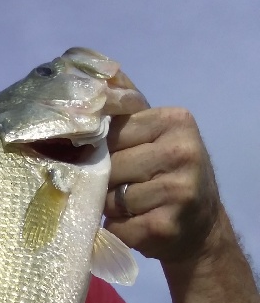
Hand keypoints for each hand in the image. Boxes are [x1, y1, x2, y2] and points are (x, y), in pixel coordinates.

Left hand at [103, 107, 221, 262]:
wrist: (201, 224)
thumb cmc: (169, 173)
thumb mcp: (156, 133)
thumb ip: (128, 107)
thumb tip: (101, 73)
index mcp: (175, 121)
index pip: (113, 132)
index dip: (103, 150)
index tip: (113, 158)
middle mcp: (182, 151)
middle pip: (110, 165)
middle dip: (106, 180)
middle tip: (124, 186)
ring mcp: (178, 190)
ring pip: (111, 198)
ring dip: (112, 207)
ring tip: (132, 206)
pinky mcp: (166, 225)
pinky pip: (119, 226)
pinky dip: (119, 228)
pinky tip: (137, 223)